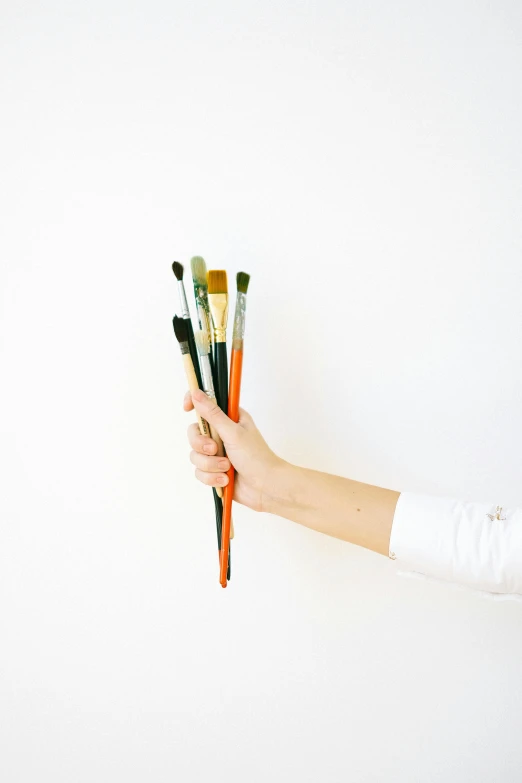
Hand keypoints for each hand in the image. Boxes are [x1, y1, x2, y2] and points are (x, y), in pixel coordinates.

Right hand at [184, 388, 282, 511]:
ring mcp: (216, 453)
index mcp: (229, 419)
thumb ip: (213, 414)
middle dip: (202, 445)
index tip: (187, 408)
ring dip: (210, 464)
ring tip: (227, 468)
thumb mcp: (233, 432)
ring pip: (195, 455)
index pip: (205, 404)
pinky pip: (199, 472)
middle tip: (214, 449)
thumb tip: (196, 393)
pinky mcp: (214, 470)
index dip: (193, 402)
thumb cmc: (256, 457)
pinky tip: (226, 479)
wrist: (265, 487)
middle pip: (194, 433)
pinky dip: (212, 477)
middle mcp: (221, 434)